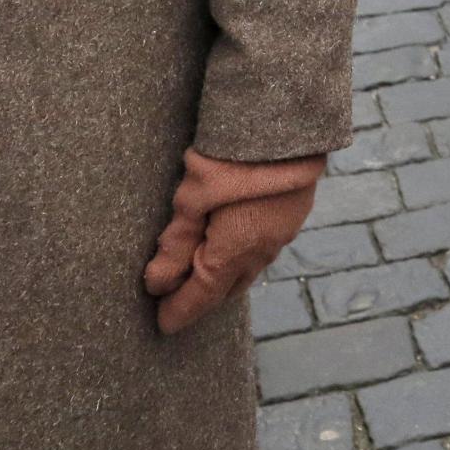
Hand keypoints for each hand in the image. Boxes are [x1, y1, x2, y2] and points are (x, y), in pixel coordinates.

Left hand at [144, 150, 325, 334]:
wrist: (286, 124)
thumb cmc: (232, 158)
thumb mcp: (192, 199)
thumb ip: (174, 245)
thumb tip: (157, 285)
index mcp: (233, 253)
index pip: (201, 296)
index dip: (179, 311)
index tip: (162, 324)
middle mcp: (261, 252)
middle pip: (226, 290)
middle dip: (203, 300)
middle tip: (178, 301)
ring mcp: (281, 234)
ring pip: (248, 270)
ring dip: (225, 278)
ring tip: (203, 274)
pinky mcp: (293, 214)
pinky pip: (264, 249)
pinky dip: (243, 257)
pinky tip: (235, 244)